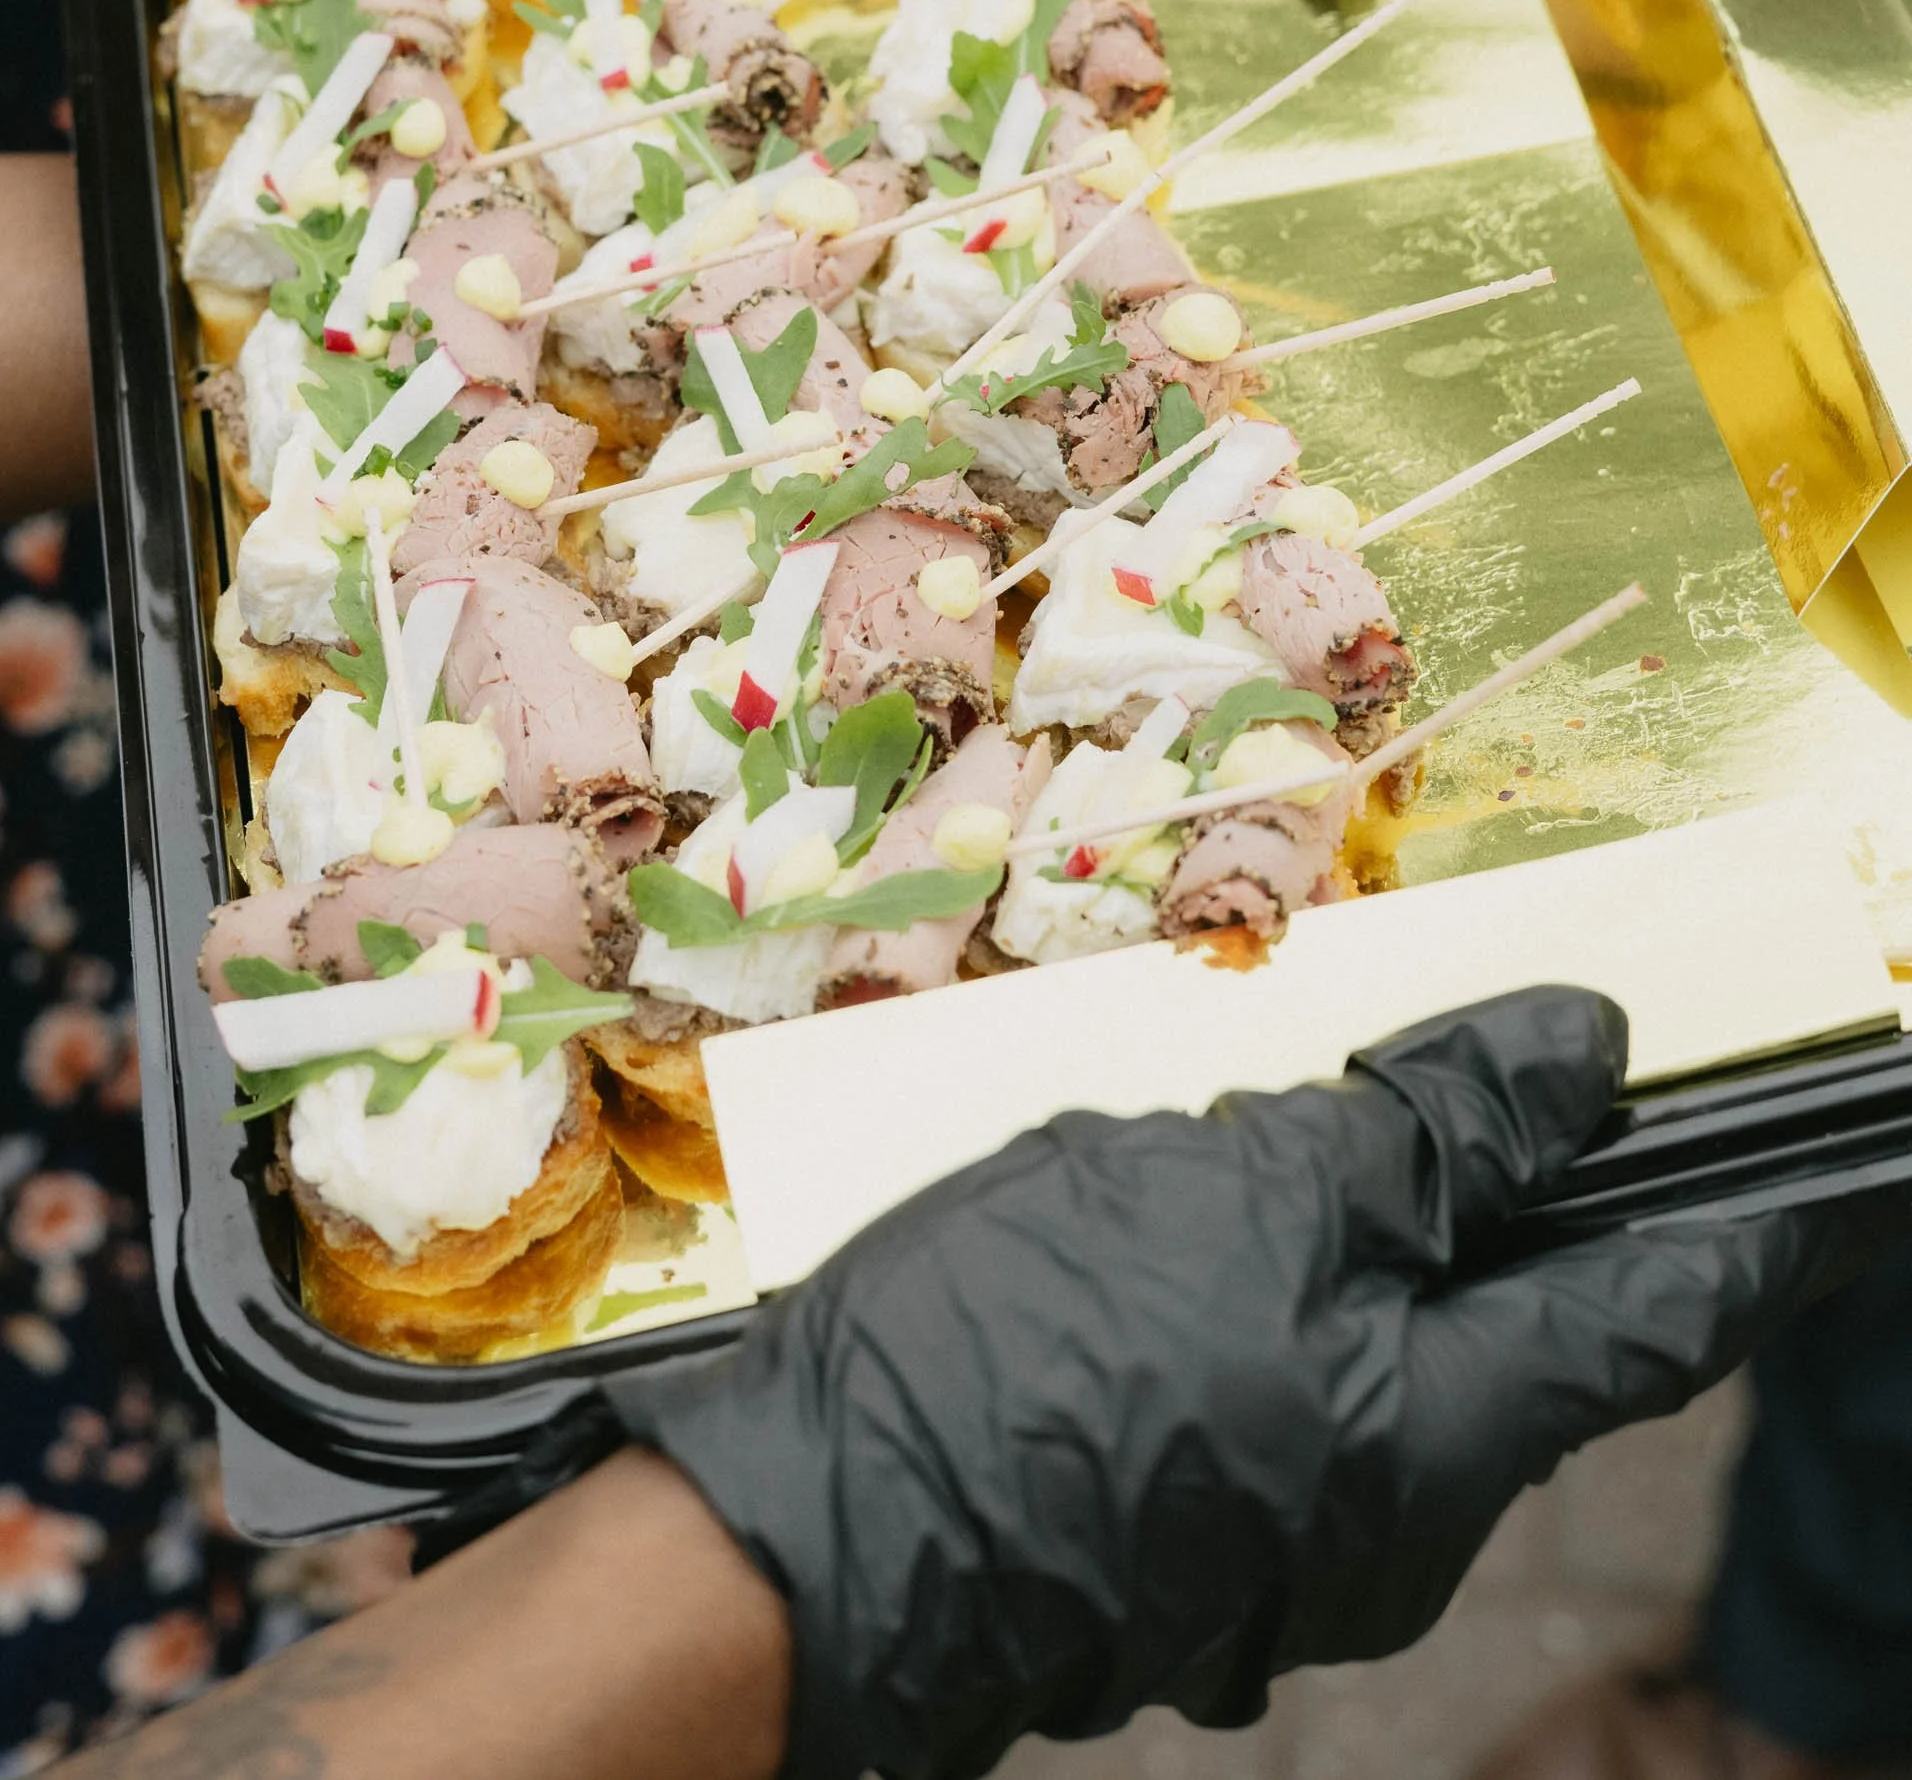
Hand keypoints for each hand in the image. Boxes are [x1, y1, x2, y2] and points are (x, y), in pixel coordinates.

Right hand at [604, 989, 1901, 1779]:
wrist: (802, 1536)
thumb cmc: (1030, 1348)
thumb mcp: (1247, 1185)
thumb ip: (1431, 1132)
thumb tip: (1586, 1060)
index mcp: (1439, 1441)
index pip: (1658, 1314)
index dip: (1761, 1222)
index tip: (1849, 1161)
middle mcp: (1390, 1524)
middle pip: (1521, 1335)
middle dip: (1540, 1201)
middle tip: (1553, 1071)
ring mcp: (1279, 1550)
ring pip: (1385, 1355)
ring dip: (1381, 1235)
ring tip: (1320, 1111)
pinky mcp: (1177, 1533)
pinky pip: (1280, 1391)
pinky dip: (1281, 1289)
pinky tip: (1189, 1205)